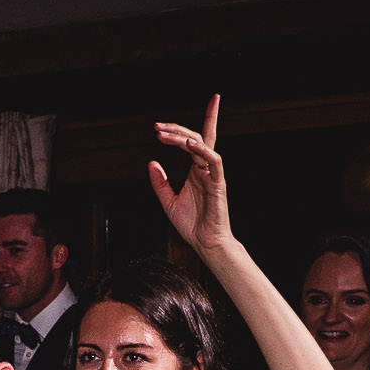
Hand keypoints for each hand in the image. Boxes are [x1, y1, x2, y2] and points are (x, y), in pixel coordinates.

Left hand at [148, 94, 231, 253]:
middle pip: (196, 137)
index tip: (157, 127)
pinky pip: (214, 161)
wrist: (205, 243)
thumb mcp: (168, 202)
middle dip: (177, 128)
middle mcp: (204, 169)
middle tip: (157, 127)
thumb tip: (151, 163)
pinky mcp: (218, 184)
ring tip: (164, 134)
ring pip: (203, 145)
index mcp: (195, 171)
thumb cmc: (192, 224)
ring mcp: (212, 174)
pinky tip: (189, 144)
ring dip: (183, 137)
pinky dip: (203, 150)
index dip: (179, 130)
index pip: (192, 142)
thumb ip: (160, 183)